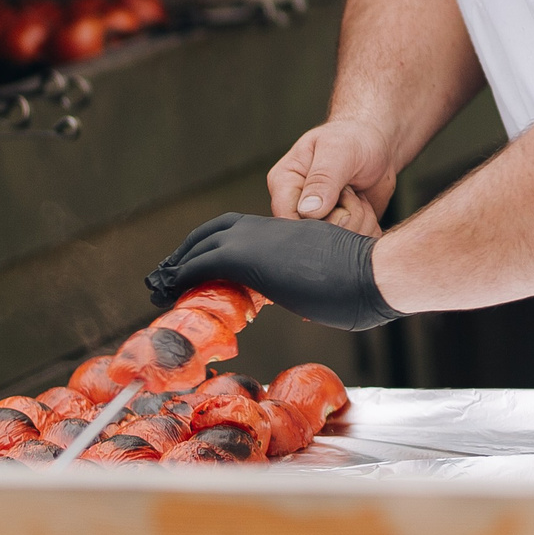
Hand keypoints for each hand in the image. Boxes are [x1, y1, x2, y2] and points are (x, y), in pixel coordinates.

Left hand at [148, 212, 403, 330]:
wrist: (374, 272)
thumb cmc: (366, 280)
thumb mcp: (329, 276)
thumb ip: (310, 281)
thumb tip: (307, 305)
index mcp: (288, 231)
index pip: (240, 230)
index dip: (216, 245)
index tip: (202, 265)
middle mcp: (269, 230)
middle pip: (214, 232)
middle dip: (189, 252)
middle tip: (168, 274)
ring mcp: (257, 240)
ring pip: (203, 245)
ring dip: (178, 264)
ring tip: (159, 285)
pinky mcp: (247, 257)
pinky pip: (202, 263)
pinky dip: (181, 275)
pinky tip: (169, 290)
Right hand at [268, 118, 397, 232]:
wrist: (379, 144)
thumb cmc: (355, 138)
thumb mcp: (339, 151)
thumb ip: (323, 179)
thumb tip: (308, 211)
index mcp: (285, 182)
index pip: (286, 219)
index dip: (314, 222)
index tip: (338, 205)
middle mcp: (297, 205)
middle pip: (313, 237)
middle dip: (343, 218)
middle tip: (353, 192)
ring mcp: (319, 219)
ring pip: (336, 243)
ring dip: (358, 220)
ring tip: (358, 194)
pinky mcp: (340, 229)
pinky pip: (354, 242)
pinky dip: (368, 227)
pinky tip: (366, 206)